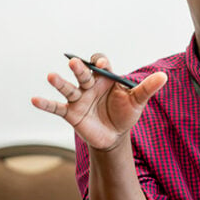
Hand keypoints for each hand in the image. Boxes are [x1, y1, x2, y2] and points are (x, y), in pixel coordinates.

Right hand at [31, 54, 166, 150]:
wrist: (115, 136)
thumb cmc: (125, 114)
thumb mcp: (137, 101)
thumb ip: (147, 89)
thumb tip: (164, 76)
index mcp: (105, 78)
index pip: (100, 63)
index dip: (100, 63)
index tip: (103, 66)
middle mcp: (89, 85)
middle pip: (82, 73)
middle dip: (79, 68)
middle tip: (75, 63)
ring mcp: (78, 98)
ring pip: (67, 87)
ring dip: (59, 82)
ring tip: (50, 76)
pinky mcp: (70, 113)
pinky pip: (56, 107)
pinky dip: (45, 104)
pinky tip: (34, 99)